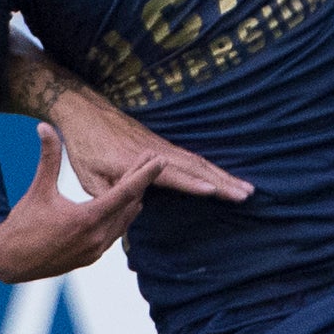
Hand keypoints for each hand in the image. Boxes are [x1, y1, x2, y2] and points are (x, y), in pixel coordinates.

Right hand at [0, 124, 158, 282]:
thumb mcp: (38, 189)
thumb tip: (44, 126)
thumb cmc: (23, 223)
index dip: (145, 174)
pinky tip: (122, 208)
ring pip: (125, 221)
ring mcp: (95, 250)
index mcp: (87, 218)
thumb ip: (48, 157)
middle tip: (151, 162)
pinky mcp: (91, 258)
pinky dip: (121, 218)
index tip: (160, 160)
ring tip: (139, 182)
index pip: (126, 192)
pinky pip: (115, 234)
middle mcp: (96, 237)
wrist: (10, 261)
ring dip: (133, 201)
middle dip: (141, 182)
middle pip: (130, 205)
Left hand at [46, 88, 250, 205]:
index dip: (192, 184)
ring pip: (198, 162)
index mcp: (137, 161)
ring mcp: (162, 146)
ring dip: (224, 175)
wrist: (86, 112)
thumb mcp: (88, 176)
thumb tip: (125, 221)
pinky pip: (192, 157)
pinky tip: (223, 176)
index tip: (214, 191)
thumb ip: (109, 198)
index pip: (171, 175)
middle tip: (248, 194)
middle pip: (195, 168)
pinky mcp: (162, 144)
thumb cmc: (85, 146)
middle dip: (223, 181)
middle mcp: (156, 152)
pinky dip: (211, 168)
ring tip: (247, 187)